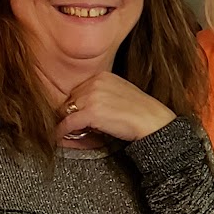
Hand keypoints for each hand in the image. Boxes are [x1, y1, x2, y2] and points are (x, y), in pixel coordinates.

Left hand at [56, 71, 175, 143]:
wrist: (152, 121)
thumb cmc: (140, 111)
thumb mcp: (120, 92)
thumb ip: (102, 93)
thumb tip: (85, 106)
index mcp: (102, 76)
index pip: (79, 89)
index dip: (77, 104)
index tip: (77, 114)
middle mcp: (95, 83)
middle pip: (71, 99)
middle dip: (72, 113)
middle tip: (76, 126)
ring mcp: (92, 97)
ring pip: (67, 111)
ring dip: (68, 122)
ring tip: (71, 132)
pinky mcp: (90, 113)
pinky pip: (68, 123)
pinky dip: (62, 132)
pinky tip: (61, 137)